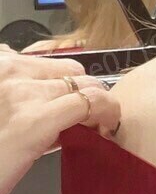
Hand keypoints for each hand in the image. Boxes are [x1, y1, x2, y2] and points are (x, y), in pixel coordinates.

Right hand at [0, 45, 120, 193]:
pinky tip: (104, 130)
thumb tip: (44, 95)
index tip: (72, 108)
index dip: (68, 87)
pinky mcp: (35, 119)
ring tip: (95, 129)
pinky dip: (106, 113)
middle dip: (84, 95)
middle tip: (86, 122)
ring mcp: (22, 93)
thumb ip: (16, 94)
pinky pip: (89, 103)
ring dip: (98, 106)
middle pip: (72, 71)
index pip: (50, 64)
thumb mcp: (0, 109)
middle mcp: (8, 71)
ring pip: (85, 85)